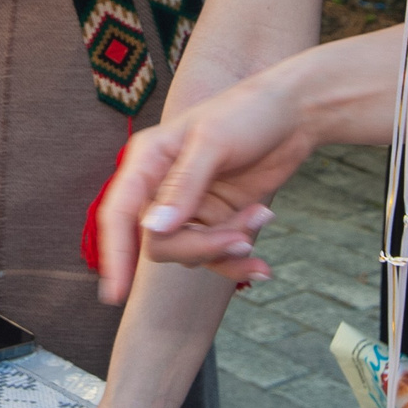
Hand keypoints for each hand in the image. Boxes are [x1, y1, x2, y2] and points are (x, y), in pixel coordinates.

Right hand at [90, 63, 306, 301]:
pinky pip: (216, 257)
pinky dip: (238, 262)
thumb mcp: (213, 142)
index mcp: (147, 161)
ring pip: (190, 253)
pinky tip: (263, 265)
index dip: (114, 253)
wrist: (294, 114)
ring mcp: (190, 207)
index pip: (118, 213)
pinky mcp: (217, 220)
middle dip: (201, 246)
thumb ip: (183, 185)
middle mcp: (161, 187)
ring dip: (227, 247)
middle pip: (158, 242)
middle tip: (241, 238)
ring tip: (262, 216)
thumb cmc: (247, 112)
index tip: (114, 294)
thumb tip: (152, 229)